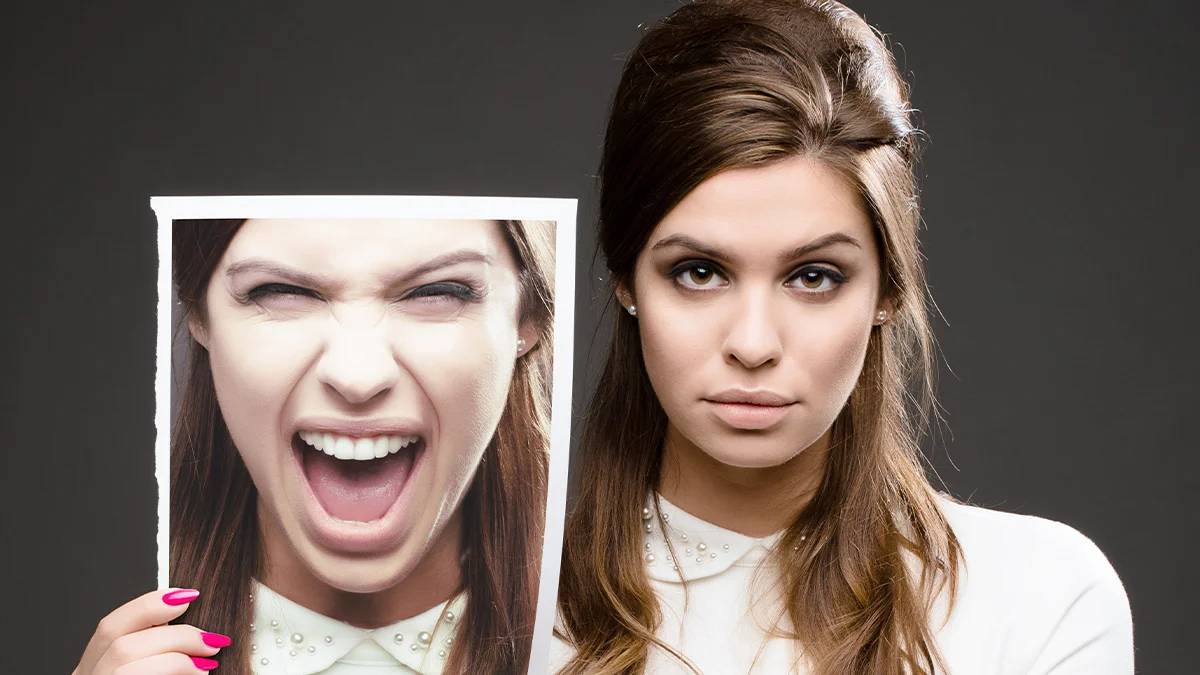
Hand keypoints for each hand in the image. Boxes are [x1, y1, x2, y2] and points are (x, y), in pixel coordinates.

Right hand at [72, 588, 228, 673]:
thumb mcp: (149, 666)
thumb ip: (156, 647)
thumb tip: (192, 623)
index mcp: (92, 666)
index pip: (109, 624)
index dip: (148, 604)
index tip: (189, 594)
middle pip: (117, 635)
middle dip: (172, 631)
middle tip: (211, 639)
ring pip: (125, 653)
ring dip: (176, 652)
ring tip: (208, 660)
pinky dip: (174, 669)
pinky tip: (199, 673)